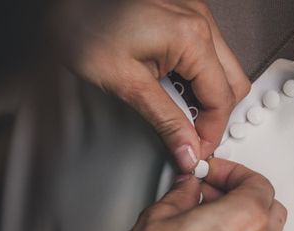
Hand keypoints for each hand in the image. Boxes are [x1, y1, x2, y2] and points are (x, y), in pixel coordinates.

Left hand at [67, 0, 250, 171]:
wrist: (61, 1)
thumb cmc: (83, 27)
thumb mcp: (126, 84)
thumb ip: (165, 120)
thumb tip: (187, 150)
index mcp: (192, 37)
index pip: (222, 99)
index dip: (210, 134)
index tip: (193, 153)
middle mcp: (200, 20)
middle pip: (232, 83)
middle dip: (215, 116)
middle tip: (190, 138)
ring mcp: (194, 14)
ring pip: (222, 68)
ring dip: (206, 96)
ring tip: (176, 113)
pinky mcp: (182, 14)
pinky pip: (205, 52)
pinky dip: (195, 76)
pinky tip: (170, 88)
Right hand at [106, 158, 285, 230]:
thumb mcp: (159, 216)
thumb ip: (181, 196)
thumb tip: (186, 190)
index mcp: (246, 218)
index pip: (257, 183)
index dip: (233, 173)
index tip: (211, 175)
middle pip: (270, 210)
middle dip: (243, 197)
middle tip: (210, 194)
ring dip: (244, 227)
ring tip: (208, 223)